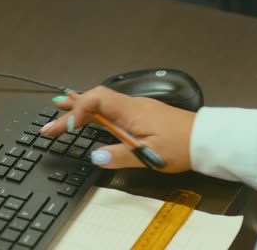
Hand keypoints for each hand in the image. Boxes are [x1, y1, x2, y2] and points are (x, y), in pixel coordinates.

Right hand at [39, 86, 195, 172]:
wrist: (205, 140)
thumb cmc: (182, 145)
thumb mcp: (150, 155)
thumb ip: (121, 156)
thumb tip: (96, 157)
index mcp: (131, 111)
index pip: (95, 102)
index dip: (77, 112)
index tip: (66, 128)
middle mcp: (132, 106)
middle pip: (95, 100)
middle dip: (70, 109)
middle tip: (50, 119)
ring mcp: (137, 109)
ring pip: (103, 104)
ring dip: (82, 109)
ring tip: (61, 111)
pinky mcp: (143, 115)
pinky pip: (113, 110)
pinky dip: (97, 113)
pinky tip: (92, 118)